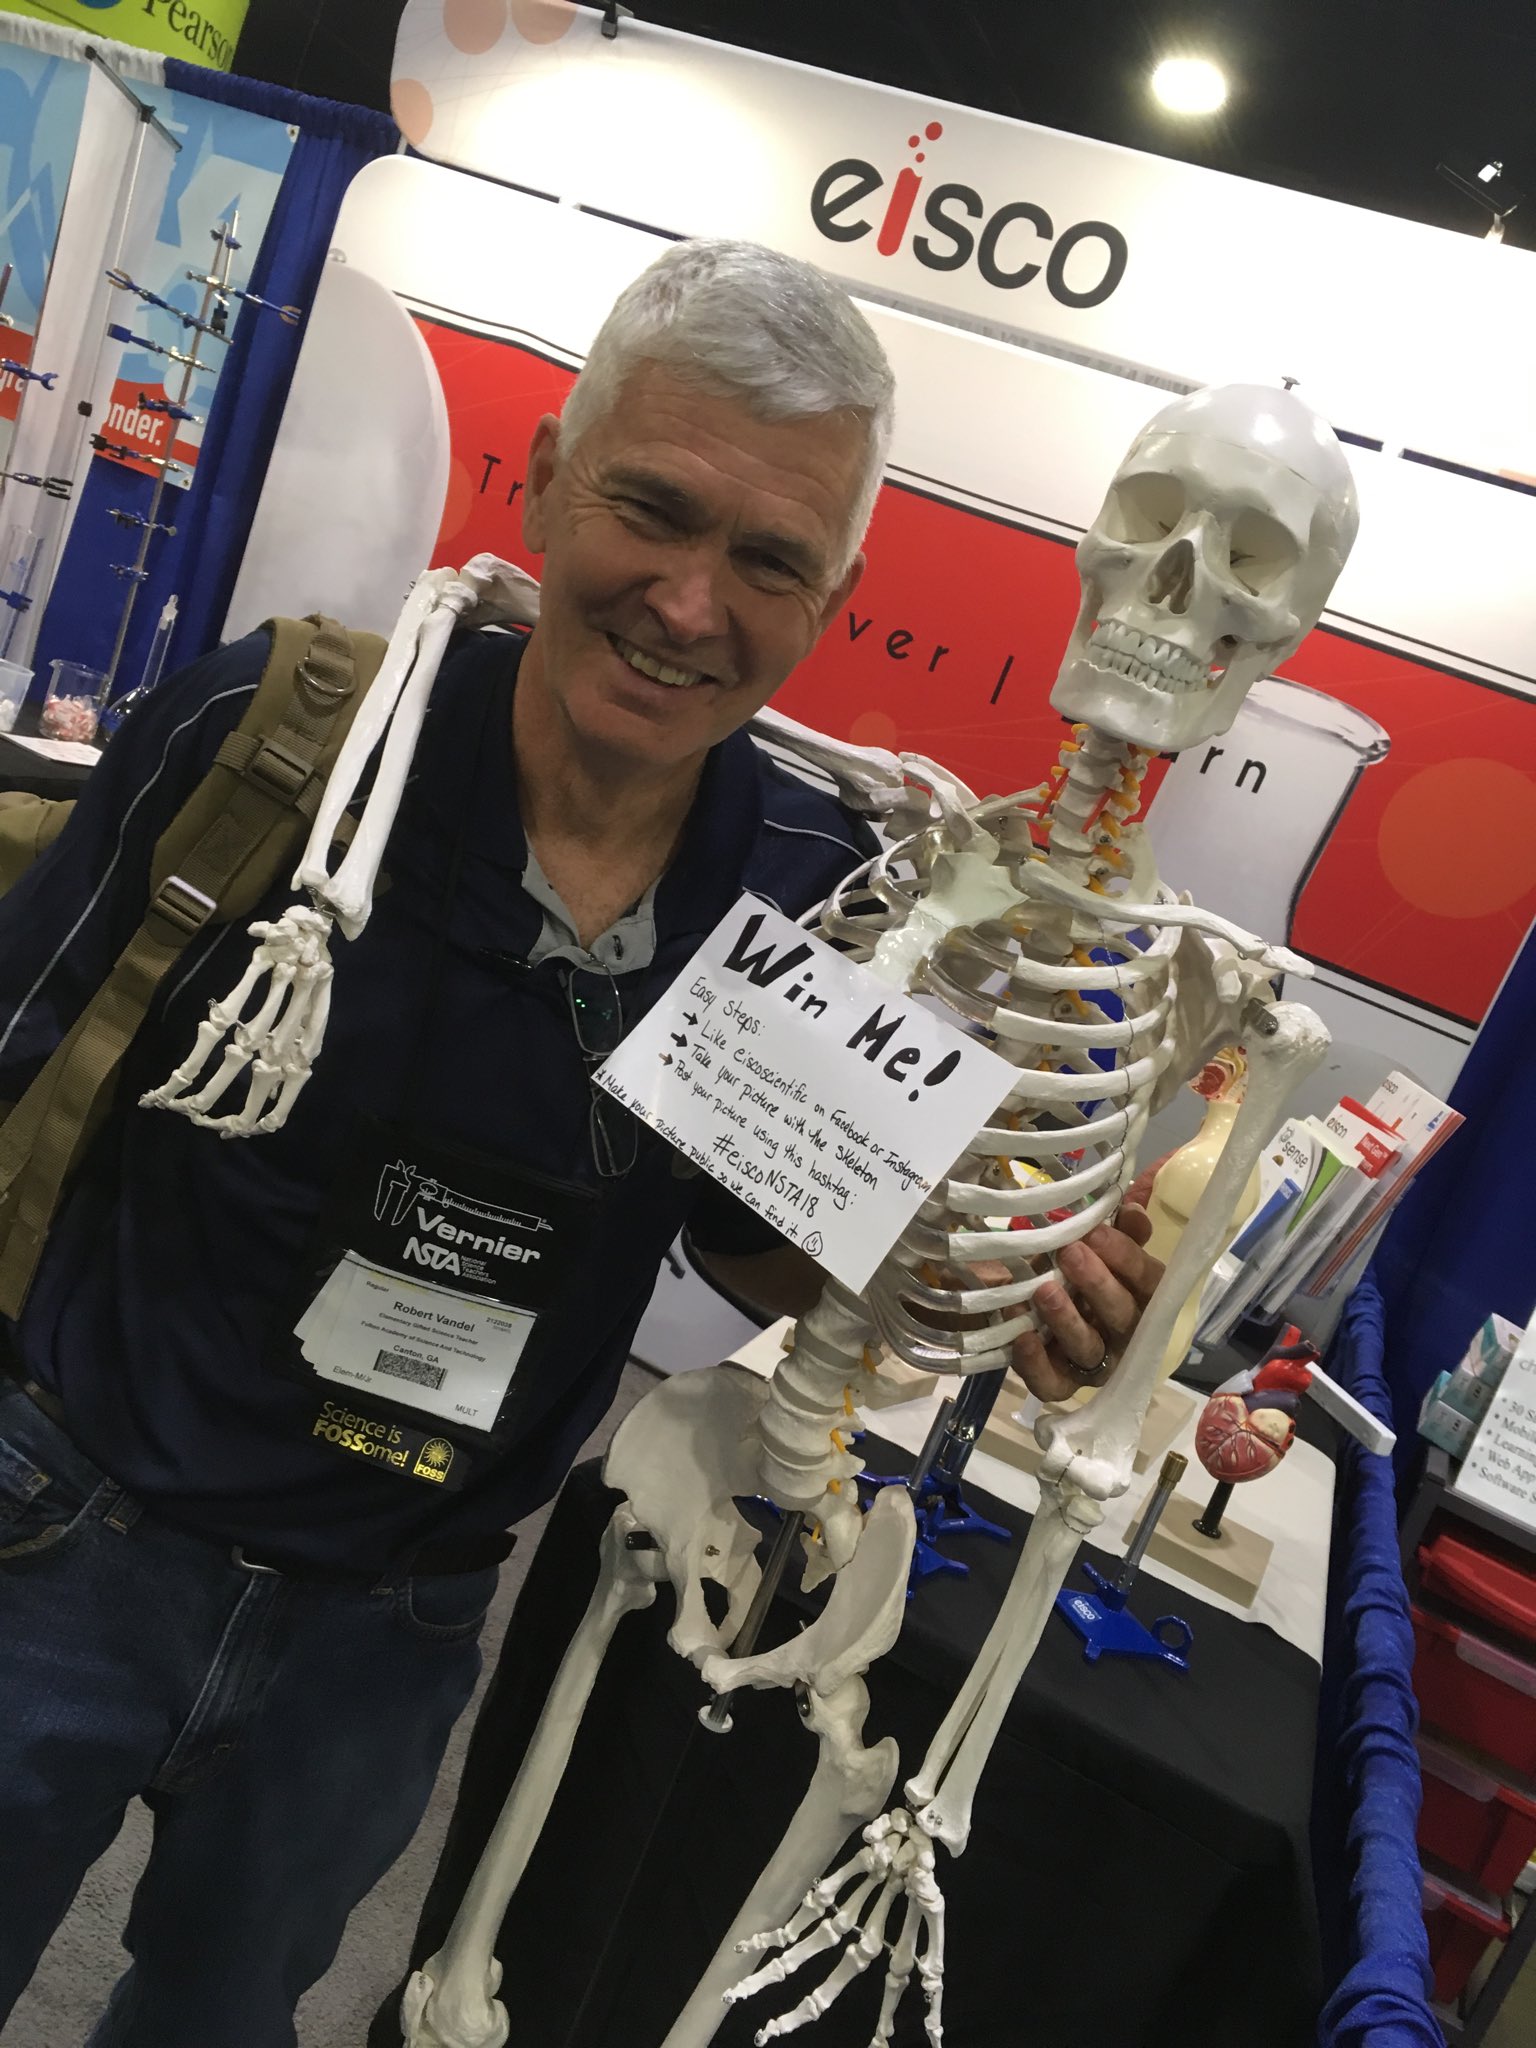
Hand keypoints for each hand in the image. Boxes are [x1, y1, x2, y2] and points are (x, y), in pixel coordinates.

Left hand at [1011, 1204, 1163, 1403]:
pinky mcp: (1060, 1383)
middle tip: (1070, 1252)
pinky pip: (1051, 1384)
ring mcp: (1093, 1363)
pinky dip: (1036, 1363)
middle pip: (1122, 1315)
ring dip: (1067, 1320)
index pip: (1147, 1279)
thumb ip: (1119, 1230)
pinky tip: (1021, 1336)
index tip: (1094, 1232)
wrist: (1028, 1300)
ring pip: (1088, 1349)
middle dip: (1097, 1283)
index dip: (1125, 1256)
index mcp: (1142, 1297)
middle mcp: (1124, 1333)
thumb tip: (1131, 1208)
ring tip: (1043, 1290)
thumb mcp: (1095, 1245)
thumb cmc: (1075, 1269)